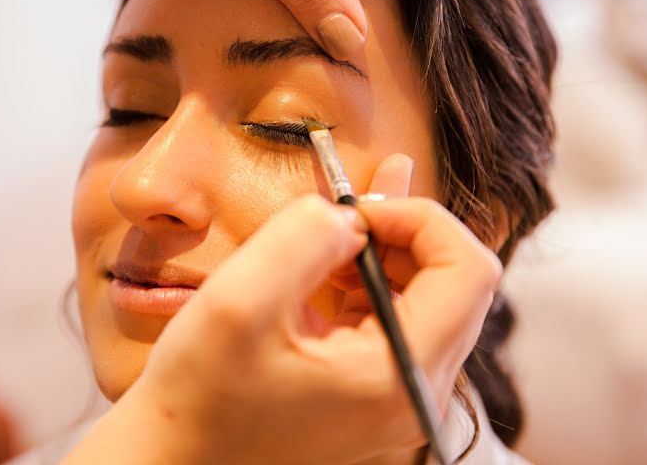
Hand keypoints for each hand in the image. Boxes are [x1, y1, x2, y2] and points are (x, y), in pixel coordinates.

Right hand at [83, 154, 499, 464]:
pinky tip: (329, 262)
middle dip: (400, 230)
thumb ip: (303, 235)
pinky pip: (394, 316)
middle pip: (454, 281)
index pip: (469, 271)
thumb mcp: (240, 300)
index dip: (422, 218)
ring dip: (381, 250)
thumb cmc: (199, 395)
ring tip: (328, 232)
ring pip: (426, 294)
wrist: (177, 458)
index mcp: (399, 376)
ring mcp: (398, 394)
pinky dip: (367, 277)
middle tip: (340, 211)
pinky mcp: (373, 389)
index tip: (358, 207)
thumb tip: (348, 214)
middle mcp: (416, 392)